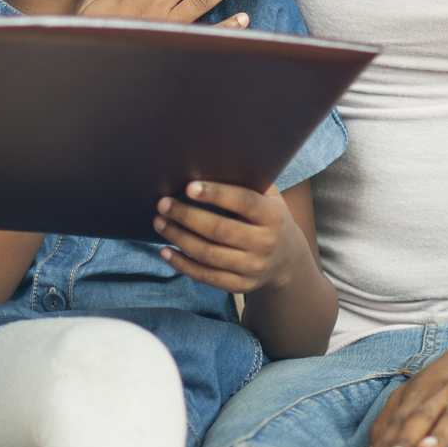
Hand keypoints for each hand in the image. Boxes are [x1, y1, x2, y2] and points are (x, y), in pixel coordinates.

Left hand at [153, 181, 302, 291]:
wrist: (288, 259)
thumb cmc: (268, 217)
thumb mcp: (269, 198)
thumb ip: (246, 181)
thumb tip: (207, 161)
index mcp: (273, 216)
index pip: (243, 202)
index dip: (216, 194)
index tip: (189, 187)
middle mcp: (265, 243)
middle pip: (219, 230)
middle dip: (187, 216)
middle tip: (163, 204)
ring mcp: (254, 267)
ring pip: (209, 254)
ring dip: (179, 238)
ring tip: (159, 223)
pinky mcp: (241, 285)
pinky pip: (207, 276)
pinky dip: (183, 264)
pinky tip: (165, 251)